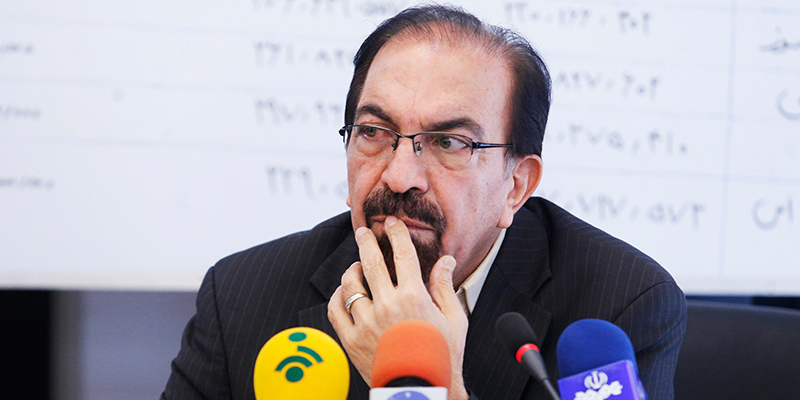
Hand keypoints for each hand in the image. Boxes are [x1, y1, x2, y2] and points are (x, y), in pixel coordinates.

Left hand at [328, 216, 468, 399]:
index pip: (402, 254)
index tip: (392, 224)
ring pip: (350, 284)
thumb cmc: (441, 356)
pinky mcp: (351, 340)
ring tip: (356, 266)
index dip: (396, 234)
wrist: (421, 390)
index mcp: (414, 297)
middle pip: (371, 262)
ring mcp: (366, 323)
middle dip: (366, 241)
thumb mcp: (453, 319)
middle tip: (363, 231)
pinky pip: (335, 309)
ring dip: (352, 270)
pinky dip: (338, 296)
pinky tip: (345, 292)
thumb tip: (444, 260)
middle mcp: (387, 306)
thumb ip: (445, 286)